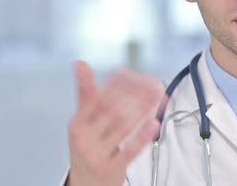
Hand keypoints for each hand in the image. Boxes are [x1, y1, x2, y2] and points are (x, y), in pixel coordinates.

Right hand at [67, 61, 165, 185]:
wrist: (84, 183)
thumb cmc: (87, 146)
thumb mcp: (82, 121)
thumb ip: (86, 93)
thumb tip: (79, 63)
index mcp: (77, 122)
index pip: (98, 97)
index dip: (115, 82)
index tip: (130, 70)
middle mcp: (84, 138)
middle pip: (113, 110)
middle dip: (136, 94)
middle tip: (153, 83)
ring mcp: (96, 154)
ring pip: (123, 128)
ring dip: (144, 109)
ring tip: (158, 96)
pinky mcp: (111, 168)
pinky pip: (129, 151)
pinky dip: (143, 136)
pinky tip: (155, 123)